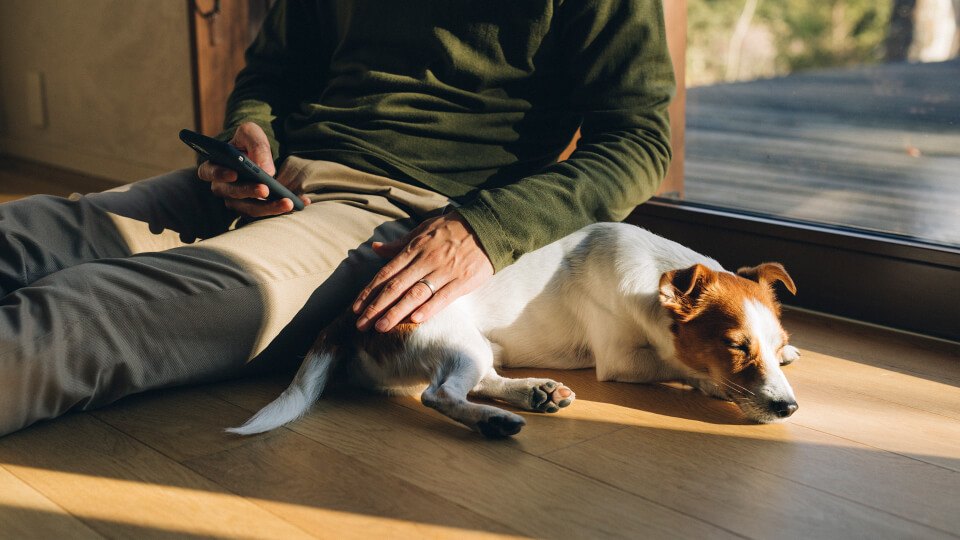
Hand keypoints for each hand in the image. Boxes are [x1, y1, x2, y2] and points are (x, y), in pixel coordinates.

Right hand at [196, 122, 309, 217]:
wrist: (259, 155)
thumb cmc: (249, 143)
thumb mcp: (252, 134)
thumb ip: (256, 146)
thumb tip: (266, 170)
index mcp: (215, 166)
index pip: (209, 172)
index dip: (219, 174)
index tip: (234, 174)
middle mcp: (223, 188)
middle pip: (232, 195)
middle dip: (250, 192)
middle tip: (265, 189)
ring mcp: (237, 202)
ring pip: (250, 209)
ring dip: (269, 208)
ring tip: (288, 202)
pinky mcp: (254, 209)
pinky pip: (267, 213)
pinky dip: (284, 209)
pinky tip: (302, 203)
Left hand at [352, 211, 493, 331]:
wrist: (488, 226)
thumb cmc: (452, 228)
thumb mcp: (423, 230)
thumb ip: (399, 244)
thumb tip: (375, 248)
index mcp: (414, 249)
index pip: (386, 273)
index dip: (370, 292)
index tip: (356, 308)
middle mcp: (426, 260)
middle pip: (396, 286)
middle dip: (376, 307)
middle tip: (361, 325)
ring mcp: (445, 271)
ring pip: (415, 294)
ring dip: (396, 312)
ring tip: (381, 327)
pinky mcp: (463, 280)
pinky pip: (443, 297)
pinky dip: (428, 308)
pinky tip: (414, 320)